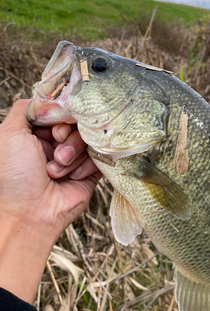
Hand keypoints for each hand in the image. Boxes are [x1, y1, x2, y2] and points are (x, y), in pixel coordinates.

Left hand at [0, 99, 101, 302]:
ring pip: (88, 139)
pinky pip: (99, 157)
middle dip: (68, 137)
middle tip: (57, 150)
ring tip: (58, 169)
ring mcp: (74, 158)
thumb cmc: (14, 176)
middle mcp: (56, 144)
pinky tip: (72, 177)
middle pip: (77, 123)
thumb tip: (47, 96)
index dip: (61, 117)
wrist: (29, 214)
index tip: (54, 130)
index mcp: (37, 134)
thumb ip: (26, 108)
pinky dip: (85, 165)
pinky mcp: (90, 172)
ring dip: (73, 154)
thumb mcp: (9, 133)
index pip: (60, 112)